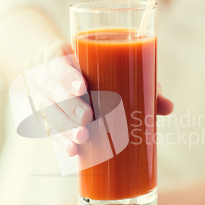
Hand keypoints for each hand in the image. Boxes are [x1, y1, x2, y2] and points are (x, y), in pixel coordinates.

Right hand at [26, 38, 172, 156]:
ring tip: (82, 139)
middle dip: (67, 104)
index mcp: (58, 52)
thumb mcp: (110, 66)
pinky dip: (60, 141)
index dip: (65, 73)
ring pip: (44, 110)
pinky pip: (45, 128)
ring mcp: (37, 94)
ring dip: (63, 127)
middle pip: (48, 87)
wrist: (59, 72)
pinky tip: (72, 152)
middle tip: (87, 118)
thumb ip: (137, 81)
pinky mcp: (40, 114)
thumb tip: (167, 107)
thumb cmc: (93, 67)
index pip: (55, 57)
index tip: (83, 87)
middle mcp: (42, 72)